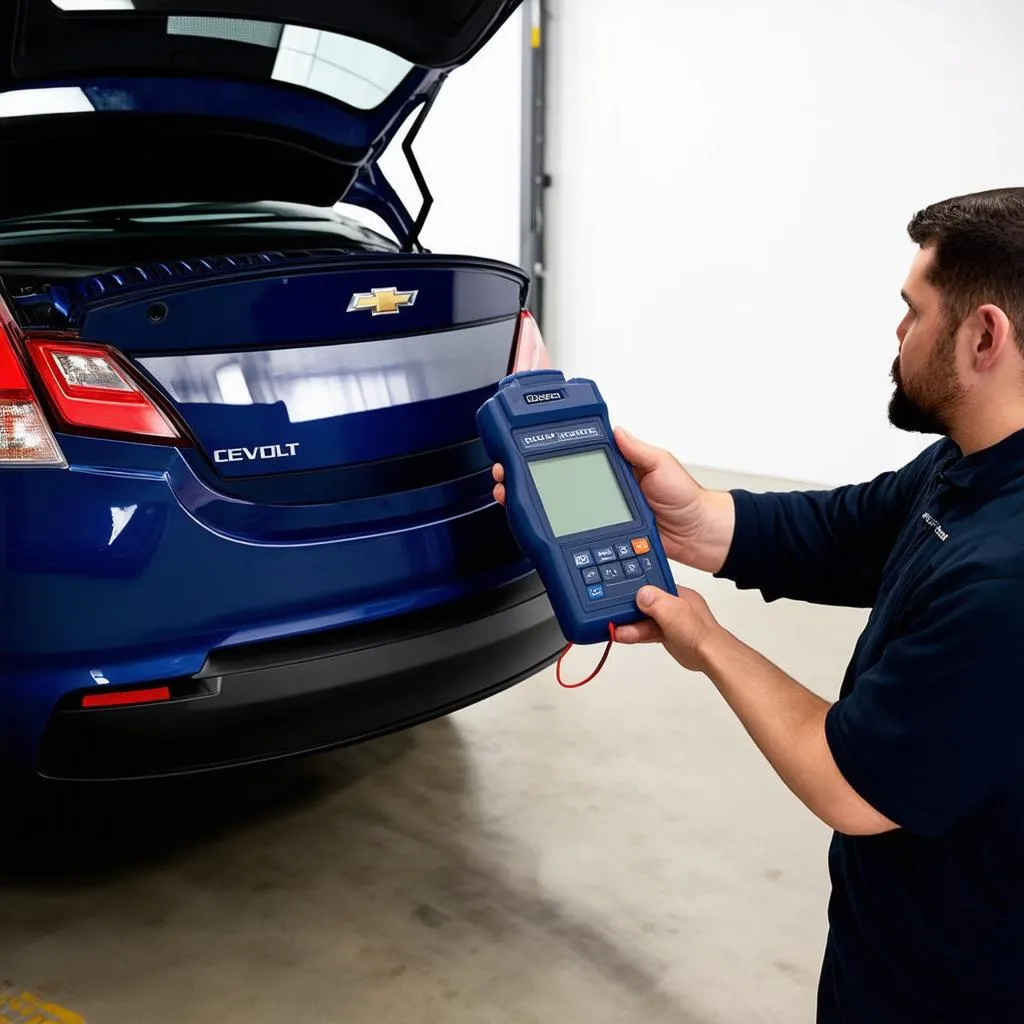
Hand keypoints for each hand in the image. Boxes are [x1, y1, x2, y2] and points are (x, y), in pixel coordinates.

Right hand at [491, 427, 734, 572]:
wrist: (700, 536)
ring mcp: (601, 513)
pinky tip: (537, 530)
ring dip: (533, 506)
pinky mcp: (604, 536)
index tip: (521, 453)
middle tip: (506, 479)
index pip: (572, 456)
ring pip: (559, 509)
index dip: (544, 454)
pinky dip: (554, 533)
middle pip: (556, 483)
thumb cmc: (688, 499)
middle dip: (527, 480)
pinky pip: (574, 534)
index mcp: (614, 467)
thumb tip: (617, 431)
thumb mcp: (663, 465)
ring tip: (512, 500)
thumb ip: (638, 450)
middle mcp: (603, 489)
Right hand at [615, 584, 721, 672]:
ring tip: (614, 629)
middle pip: (645, 603)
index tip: (618, 592)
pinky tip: (622, 635)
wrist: (710, 658)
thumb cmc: (699, 633)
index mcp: (677, 594)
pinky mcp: (667, 635)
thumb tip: (641, 593)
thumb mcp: (676, 612)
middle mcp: (673, 605)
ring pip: (644, 619)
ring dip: (629, 624)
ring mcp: (670, 621)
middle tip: (612, 613)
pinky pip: (646, 631)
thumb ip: (657, 601)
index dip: (635, 588)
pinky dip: (634, 633)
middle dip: (628, 609)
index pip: (652, 585)